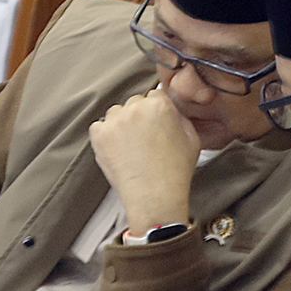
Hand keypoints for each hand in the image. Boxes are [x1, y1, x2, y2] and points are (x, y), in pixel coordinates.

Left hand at [89, 89, 200, 234]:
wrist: (154, 196)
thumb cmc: (175, 171)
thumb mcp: (192, 138)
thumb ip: (180, 117)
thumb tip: (171, 112)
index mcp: (160, 105)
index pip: (155, 94)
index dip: (157, 110)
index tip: (156, 122)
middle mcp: (136, 108)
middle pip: (135, 102)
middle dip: (140, 116)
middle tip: (145, 137)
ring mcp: (115, 121)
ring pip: (116, 113)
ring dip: (122, 124)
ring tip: (131, 145)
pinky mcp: (100, 136)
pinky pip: (99, 127)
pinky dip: (106, 136)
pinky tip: (118, 149)